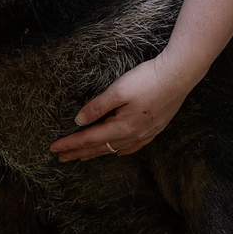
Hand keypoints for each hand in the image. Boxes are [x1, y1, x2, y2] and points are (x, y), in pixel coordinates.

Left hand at [51, 54, 200, 161]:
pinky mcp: (155, 128)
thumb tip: (79, 121)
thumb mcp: (118, 90)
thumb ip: (97, 107)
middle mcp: (133, 135)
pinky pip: (133, 146)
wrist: (179, 75)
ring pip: (115, 148)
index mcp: (121, 127)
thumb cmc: (148, 80)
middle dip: (79, 152)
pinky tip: (119, 151)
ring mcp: (146, 133)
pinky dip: (121, 150)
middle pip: (100, 147)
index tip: (53, 148)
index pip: (89, 138)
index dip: (70, 144)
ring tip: (83, 157)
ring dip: (97, 152)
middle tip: (62, 158)